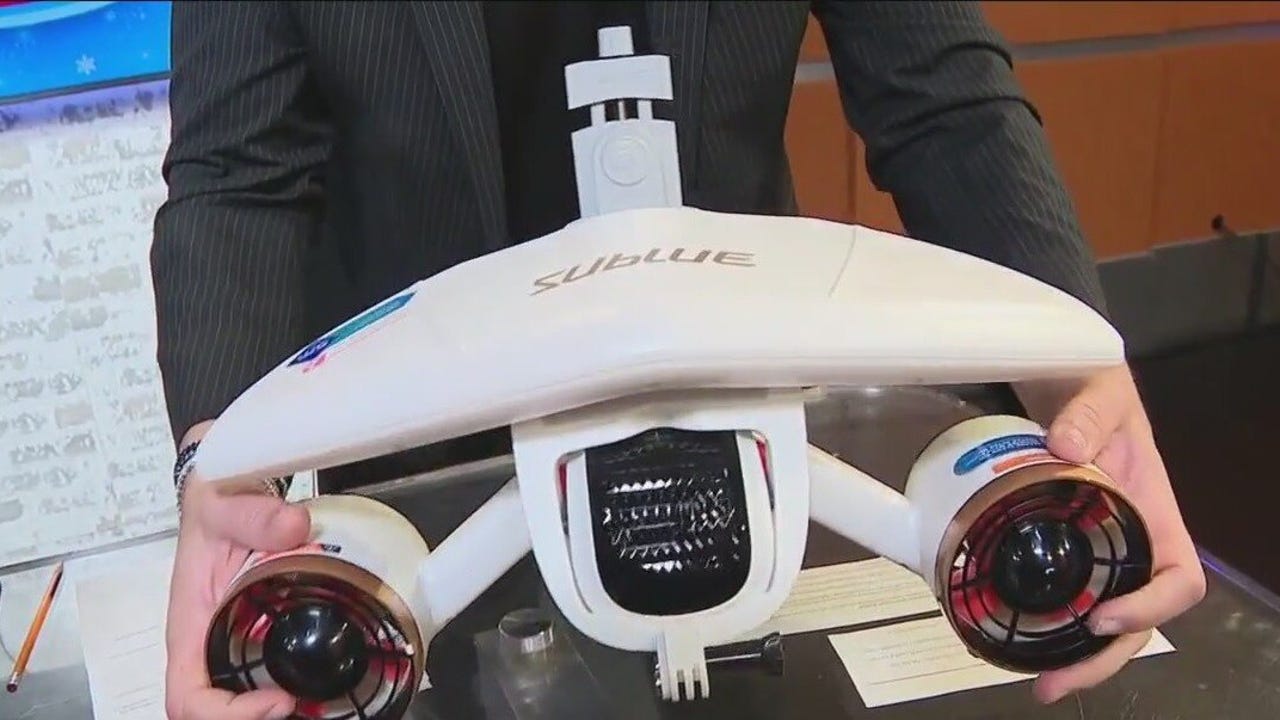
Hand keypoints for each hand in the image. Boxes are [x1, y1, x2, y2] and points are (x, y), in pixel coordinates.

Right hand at [164, 469, 310, 719]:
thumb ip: (257, 515)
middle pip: (213, 708)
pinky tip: (318, 677)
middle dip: (255, 716)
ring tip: (316, 698)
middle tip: (305, 703)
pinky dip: (286, 681)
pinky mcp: (249, 631)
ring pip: (237, 695)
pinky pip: (260, 672)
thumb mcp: (227, 503)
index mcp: (191, 623)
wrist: (222, 492)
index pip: (188, 694)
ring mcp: (226, 639)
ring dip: (270, 705)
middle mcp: (205, 640)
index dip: (228, 712)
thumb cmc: (214, 506)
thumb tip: (293, 526)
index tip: (278, 699)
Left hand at [1016, 365, 1205, 703]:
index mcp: (1154, 513)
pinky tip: (1003, 637)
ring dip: (1072, 656)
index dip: (1150, 606)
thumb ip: (1087, 414)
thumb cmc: (1094, 387)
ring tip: (1035, 682)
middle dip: (1101, 658)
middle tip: (1052, 684)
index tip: (1103, 616)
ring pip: (1097, 620)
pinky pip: (1059, 596)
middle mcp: (1128, 541)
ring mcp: (1093, 549)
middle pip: (1135, 619)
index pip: (1177, 577)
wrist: (1062, 381)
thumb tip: (1064, 444)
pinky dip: (1042, 626)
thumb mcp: (1098, 392)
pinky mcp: (1056, 547)